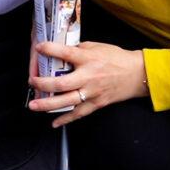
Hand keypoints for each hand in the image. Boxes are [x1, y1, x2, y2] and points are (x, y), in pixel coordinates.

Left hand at [27, 41, 147, 127]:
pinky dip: (65, 119)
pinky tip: (53, 122)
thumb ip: (78, 49)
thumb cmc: (116, 58)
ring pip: (67, 101)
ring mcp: (92, 92)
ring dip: (48, 104)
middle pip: (62, 83)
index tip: (38, 48)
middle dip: (43, 84)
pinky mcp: (96, 104)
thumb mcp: (96, 46)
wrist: (137, 74)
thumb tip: (59, 50)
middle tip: (32, 82)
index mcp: (88, 59)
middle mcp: (88, 77)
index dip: (50, 50)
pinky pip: (79, 114)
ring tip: (33, 105)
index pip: (66, 53)